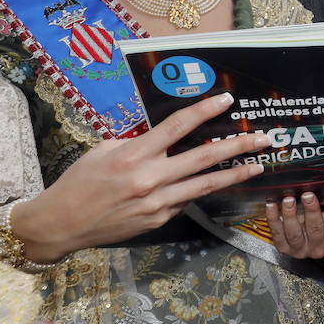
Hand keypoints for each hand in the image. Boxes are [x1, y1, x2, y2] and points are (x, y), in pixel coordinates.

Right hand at [16, 92, 267, 260]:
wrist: (61, 224)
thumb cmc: (80, 182)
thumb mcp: (103, 151)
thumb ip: (137, 141)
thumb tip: (163, 133)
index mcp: (134, 155)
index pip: (177, 127)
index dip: (204, 111)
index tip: (226, 100)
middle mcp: (150, 178)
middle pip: (203, 157)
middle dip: (237, 146)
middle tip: (262, 138)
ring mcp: (157, 203)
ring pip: (205, 185)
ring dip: (235, 174)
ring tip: (257, 164)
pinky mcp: (159, 220)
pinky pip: (185, 201)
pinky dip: (200, 190)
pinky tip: (214, 183)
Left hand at [266, 190, 323, 258]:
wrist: (305, 242)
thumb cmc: (320, 226)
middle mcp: (317, 247)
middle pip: (315, 229)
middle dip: (311, 211)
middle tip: (308, 195)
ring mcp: (299, 249)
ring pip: (294, 233)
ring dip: (290, 215)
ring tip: (289, 200)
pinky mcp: (283, 247)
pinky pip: (277, 233)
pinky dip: (273, 218)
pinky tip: (272, 205)